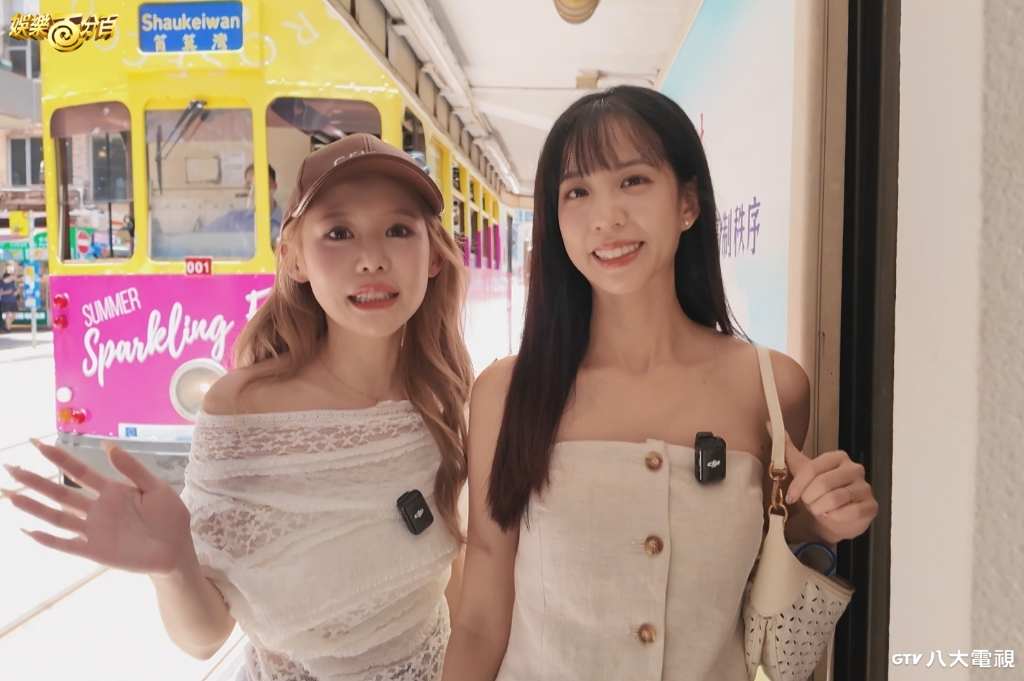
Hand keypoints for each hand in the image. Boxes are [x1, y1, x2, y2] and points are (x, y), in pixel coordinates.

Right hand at [2, 440, 195, 574]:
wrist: (178, 550)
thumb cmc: (169, 518)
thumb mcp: (156, 488)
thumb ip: (132, 469)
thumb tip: (108, 446)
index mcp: (112, 491)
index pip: (80, 472)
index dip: (60, 459)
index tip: (38, 444)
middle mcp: (97, 509)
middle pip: (61, 493)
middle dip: (36, 481)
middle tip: (10, 468)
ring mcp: (94, 530)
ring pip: (58, 516)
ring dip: (34, 507)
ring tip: (10, 495)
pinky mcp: (95, 551)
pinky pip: (66, 544)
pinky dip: (47, 539)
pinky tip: (28, 530)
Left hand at [768, 423, 877, 542]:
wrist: (834, 517)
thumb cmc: (818, 491)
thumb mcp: (802, 470)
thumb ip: (787, 450)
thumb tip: (769, 424)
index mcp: (838, 457)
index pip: (813, 468)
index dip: (798, 485)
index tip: (790, 497)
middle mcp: (854, 469)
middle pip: (823, 484)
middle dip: (809, 498)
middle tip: (809, 503)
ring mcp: (865, 487)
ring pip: (835, 499)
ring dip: (820, 508)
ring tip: (820, 509)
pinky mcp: (871, 506)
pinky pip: (850, 512)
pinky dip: (835, 517)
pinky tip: (833, 516)